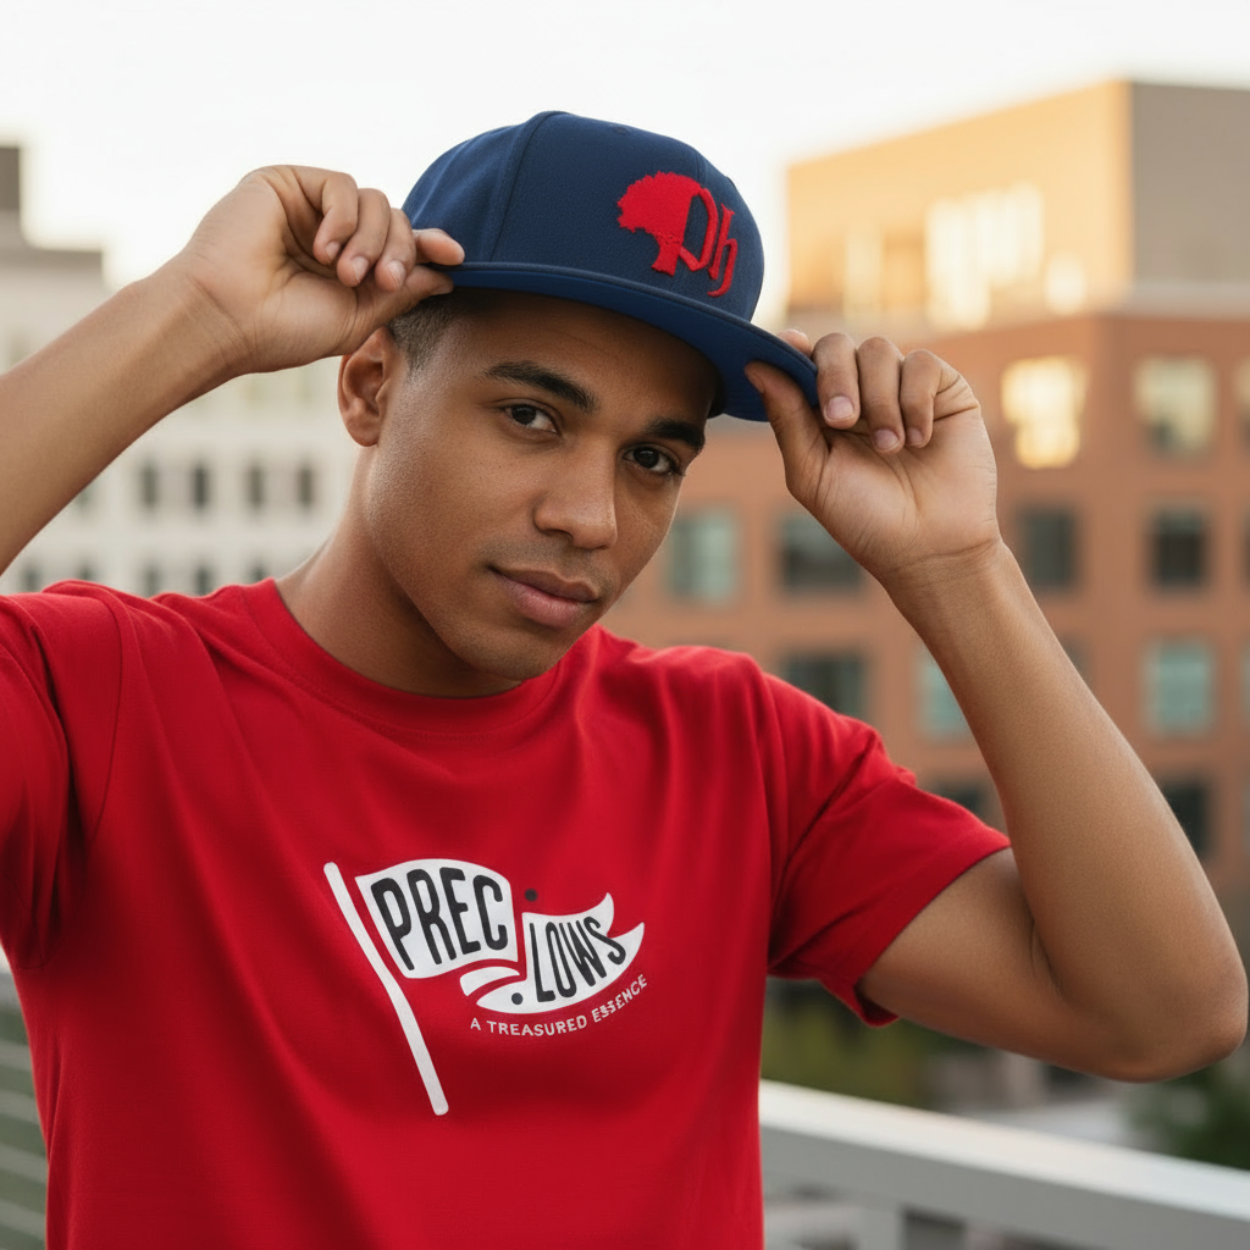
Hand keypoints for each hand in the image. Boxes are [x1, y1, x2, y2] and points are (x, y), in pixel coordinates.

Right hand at [168, 166, 463, 375]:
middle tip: (382, 282)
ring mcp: (308, 207)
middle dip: (399, 250)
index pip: (398, 246)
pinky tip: (323, 250)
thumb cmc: (283, 330)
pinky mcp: (286, 182)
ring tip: (347, 275)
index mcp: (346, 267)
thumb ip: (400, 292)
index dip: (429, 246)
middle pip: (394, 220)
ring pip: (375, 201)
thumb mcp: (357, 317)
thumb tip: (445, 274)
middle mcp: (330, 234)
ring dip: (373, 240)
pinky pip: (343, 186)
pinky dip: (344, 219)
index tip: (456, 257)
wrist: (227, 319)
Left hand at [746, 332, 1000, 589]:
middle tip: (841, 419)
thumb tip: (756, 365)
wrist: (930, 547)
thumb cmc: (864, 519)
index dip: (790, 350)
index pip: (801, 361)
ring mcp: (900, 388)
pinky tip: (919, 442)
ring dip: (879, 401)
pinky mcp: (943, 390)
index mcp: (819, 411)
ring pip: (879, 351)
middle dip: (835, 377)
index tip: (787, 348)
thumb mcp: (813, 474)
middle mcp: (859, 393)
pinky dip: (915, 401)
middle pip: (837, 346)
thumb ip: (786, 419)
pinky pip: (921, 364)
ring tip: (889, 449)